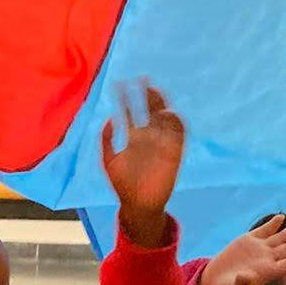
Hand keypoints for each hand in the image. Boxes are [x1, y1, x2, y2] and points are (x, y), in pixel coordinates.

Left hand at [102, 82, 185, 247]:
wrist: (138, 205)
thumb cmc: (123, 184)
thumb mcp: (109, 160)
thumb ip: (107, 140)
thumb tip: (110, 118)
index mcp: (133, 138)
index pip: (129, 113)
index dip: (125, 99)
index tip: (120, 83)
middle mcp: (148, 137)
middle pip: (149, 110)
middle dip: (146, 95)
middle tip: (142, 79)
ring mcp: (161, 144)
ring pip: (163, 118)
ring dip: (160, 105)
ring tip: (154, 91)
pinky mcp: (174, 153)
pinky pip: (178, 135)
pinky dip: (177, 124)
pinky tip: (170, 113)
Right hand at [198, 214, 285, 284]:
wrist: (217, 282)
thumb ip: (241, 284)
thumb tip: (246, 277)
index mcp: (267, 273)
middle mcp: (267, 260)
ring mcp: (260, 249)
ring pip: (280, 237)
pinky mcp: (249, 240)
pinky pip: (265, 230)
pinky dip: (273, 224)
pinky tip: (281, 218)